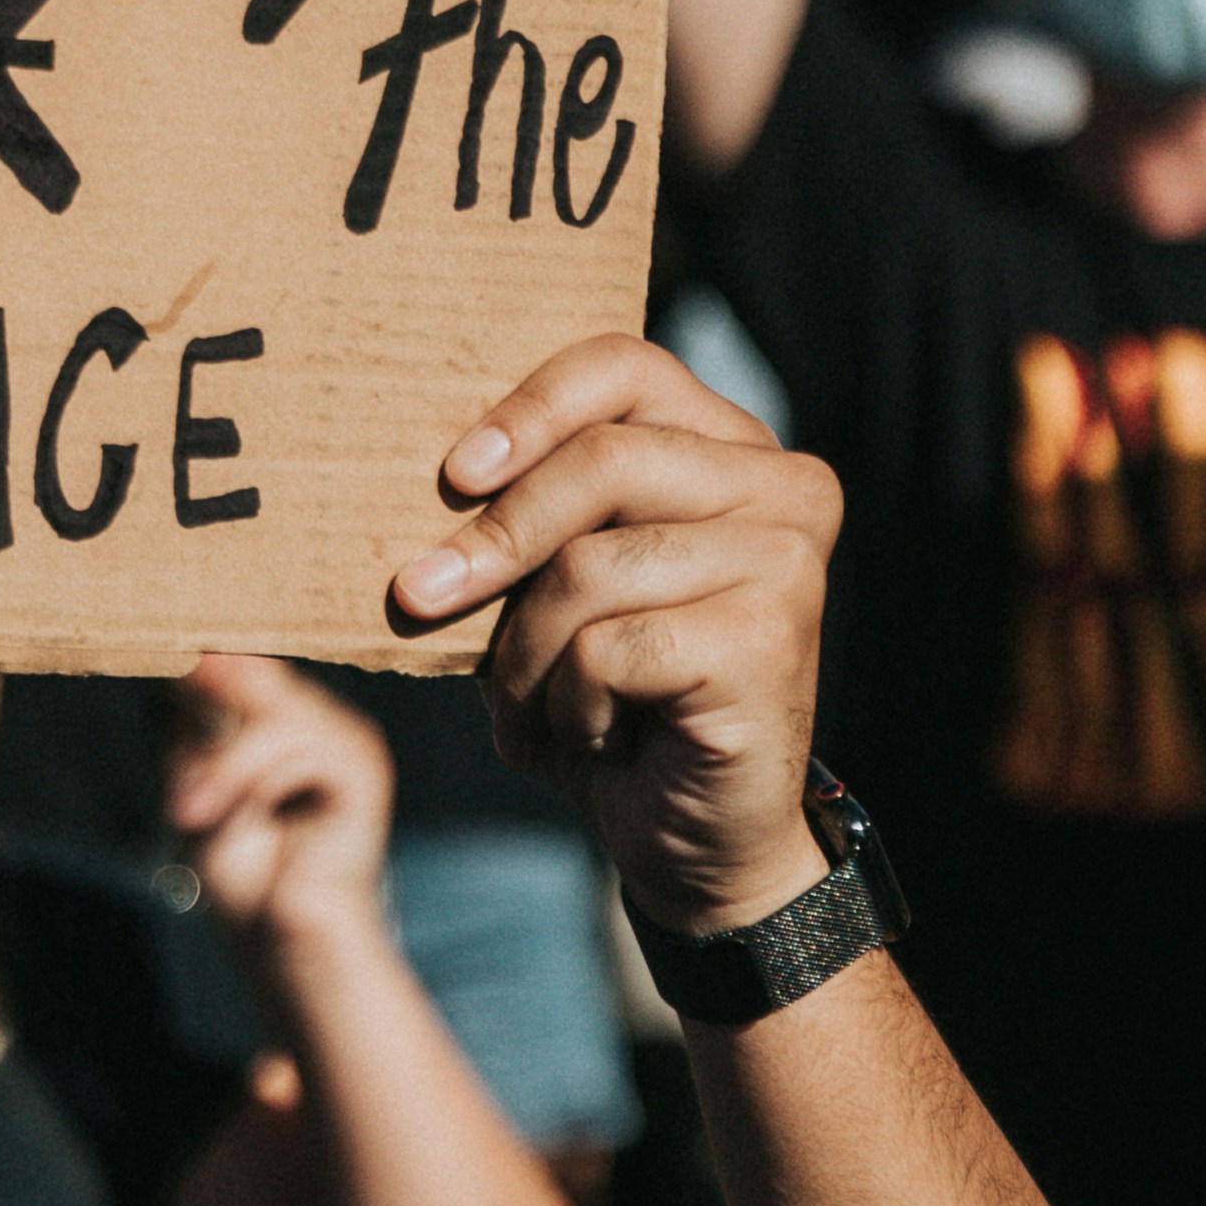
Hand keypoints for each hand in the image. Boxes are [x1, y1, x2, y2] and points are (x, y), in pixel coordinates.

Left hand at [162, 650, 391, 971]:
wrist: (284, 946)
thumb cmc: (243, 876)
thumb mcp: (201, 788)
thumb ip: (198, 727)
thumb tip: (188, 660)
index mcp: (287, 720)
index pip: (239, 665)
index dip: (195, 670)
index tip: (152, 681)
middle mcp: (323, 720)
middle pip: (252, 675)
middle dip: (200, 728)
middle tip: (172, 792)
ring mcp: (348, 741)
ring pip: (270, 711)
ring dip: (220, 767)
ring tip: (187, 816)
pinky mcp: (363, 770)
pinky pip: (298, 745)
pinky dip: (252, 781)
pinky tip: (234, 819)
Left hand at [387, 335, 837, 939]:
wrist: (698, 839)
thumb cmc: (618, 701)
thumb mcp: (560, 589)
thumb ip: (526, 516)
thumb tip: (426, 478)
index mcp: (735, 447)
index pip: (625, 367)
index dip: (530, 408)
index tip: (455, 474)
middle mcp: (783, 487)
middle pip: (603, 458)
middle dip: (494, 538)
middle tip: (419, 598)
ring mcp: (785, 561)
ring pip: (590, 564)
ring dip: (526, 653)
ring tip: (532, 709)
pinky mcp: (766, 639)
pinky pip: (607, 647)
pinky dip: (569, 704)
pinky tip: (595, 735)